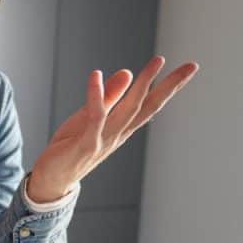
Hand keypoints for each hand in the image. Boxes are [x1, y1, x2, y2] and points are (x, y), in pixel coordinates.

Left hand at [29, 56, 199, 201]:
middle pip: (148, 106)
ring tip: (158, 62)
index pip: (150, 104)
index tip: (190, 68)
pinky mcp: (85, 143)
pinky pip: (94, 117)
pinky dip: (96, 96)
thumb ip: (109, 97)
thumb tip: (127, 73)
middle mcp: (117, 134)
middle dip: (170, 86)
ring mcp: (103, 140)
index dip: (169, 86)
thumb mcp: (90, 118)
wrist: (51, 180)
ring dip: (143, 85)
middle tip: (191, 66)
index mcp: (121, 128)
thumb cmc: (70, 148)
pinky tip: (96, 75)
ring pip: (129, 110)